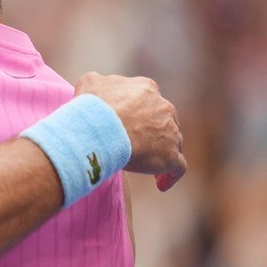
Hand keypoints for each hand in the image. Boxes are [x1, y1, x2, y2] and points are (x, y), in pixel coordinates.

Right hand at [75, 72, 185, 191]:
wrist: (101, 128)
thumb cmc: (93, 106)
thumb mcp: (89, 83)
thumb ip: (100, 83)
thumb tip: (100, 86)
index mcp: (147, 88)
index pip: (148, 99)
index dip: (139, 112)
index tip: (129, 123)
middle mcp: (164, 107)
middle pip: (164, 120)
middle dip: (153, 131)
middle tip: (136, 143)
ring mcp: (171, 132)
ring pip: (172, 142)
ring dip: (161, 151)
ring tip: (146, 164)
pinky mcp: (170, 155)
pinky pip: (178, 167)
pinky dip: (170, 175)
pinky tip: (161, 184)